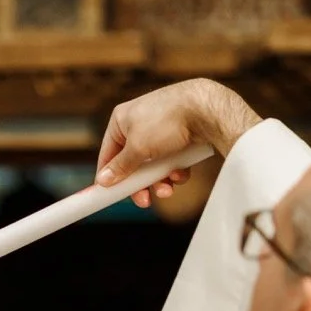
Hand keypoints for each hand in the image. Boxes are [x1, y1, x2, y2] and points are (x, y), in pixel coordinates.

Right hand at [96, 78, 260, 206]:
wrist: (207, 109)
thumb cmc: (167, 121)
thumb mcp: (138, 148)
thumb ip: (120, 166)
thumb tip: (104, 180)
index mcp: (122, 120)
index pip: (108, 153)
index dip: (108, 175)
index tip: (108, 195)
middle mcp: (139, 123)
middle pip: (133, 163)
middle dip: (140, 184)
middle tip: (144, 201)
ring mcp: (160, 130)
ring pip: (153, 165)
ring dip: (160, 181)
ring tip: (168, 190)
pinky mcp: (180, 136)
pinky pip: (171, 161)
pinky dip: (175, 170)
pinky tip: (181, 173)